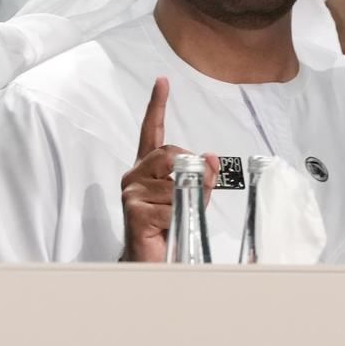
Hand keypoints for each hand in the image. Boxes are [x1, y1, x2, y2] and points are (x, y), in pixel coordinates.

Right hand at [120, 77, 218, 261]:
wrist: (151, 263)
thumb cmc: (169, 229)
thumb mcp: (191, 196)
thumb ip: (201, 176)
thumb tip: (212, 158)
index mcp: (146, 169)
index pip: (152, 131)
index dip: (157, 105)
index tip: (162, 82)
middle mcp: (134, 175)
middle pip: (171, 153)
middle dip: (192, 170)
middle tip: (197, 191)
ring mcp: (131, 192)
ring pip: (174, 182)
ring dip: (189, 199)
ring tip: (180, 215)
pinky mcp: (134, 210)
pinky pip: (171, 204)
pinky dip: (179, 216)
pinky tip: (169, 226)